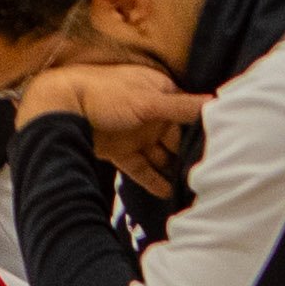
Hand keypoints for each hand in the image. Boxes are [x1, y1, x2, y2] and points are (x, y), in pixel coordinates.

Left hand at [17, 61, 208, 201]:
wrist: (62, 108)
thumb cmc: (107, 94)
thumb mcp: (149, 100)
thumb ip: (182, 107)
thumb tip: (216, 103)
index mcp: (159, 91)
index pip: (188, 112)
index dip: (203, 129)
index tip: (222, 147)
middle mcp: (150, 112)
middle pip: (176, 136)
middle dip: (190, 153)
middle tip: (211, 174)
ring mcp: (135, 132)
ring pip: (160, 155)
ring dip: (173, 170)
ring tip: (194, 188)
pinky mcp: (121, 151)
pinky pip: (141, 168)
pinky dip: (153, 181)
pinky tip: (168, 194)